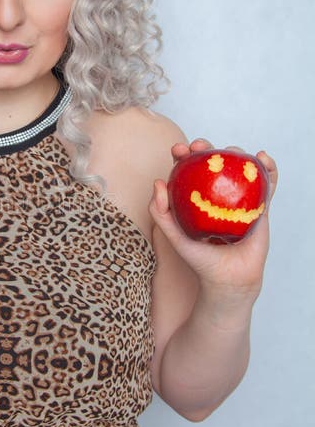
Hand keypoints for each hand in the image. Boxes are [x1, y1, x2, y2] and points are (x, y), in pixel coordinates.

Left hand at [149, 138, 277, 300]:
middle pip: (214, 164)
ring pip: (239, 169)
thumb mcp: (174, 237)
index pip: (189, 171)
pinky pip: (267, 184)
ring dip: (236, 154)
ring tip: (231, 151)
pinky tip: (261, 158)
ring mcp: (240, 200)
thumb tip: (158, 183)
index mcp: (197, 199)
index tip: (179, 149)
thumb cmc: (201, 260)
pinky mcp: (260, 207)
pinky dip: (267, 169)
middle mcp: (218, 196)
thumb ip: (160, 213)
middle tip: (200, 147)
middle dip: (206, 149)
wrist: (229, 279)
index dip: (183, 155)